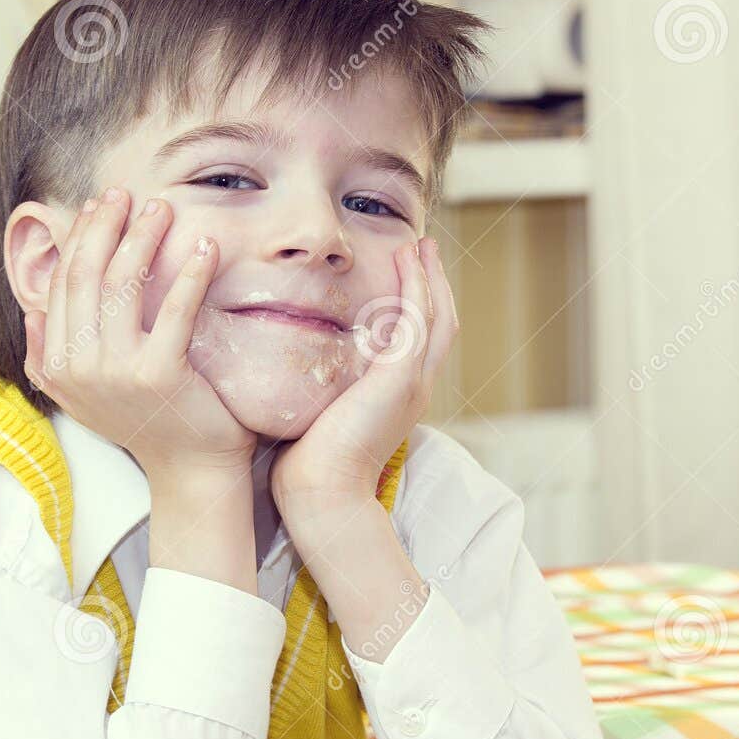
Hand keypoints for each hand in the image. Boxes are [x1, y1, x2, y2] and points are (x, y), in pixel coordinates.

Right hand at [23, 187, 257, 489]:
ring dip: (144, 238)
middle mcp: (78, 366)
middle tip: (126, 195)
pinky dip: (191, 273)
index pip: (63, 283)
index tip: (99, 207)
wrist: (188, 470)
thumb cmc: (144, 426)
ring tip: (163, 210)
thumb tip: (31, 314)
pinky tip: (205, 246)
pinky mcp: (160, 374)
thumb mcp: (81, 396)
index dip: (80, 238)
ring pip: (123, 284)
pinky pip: (175, 310)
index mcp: (56, 364)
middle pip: (87, 275)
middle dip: (106, 225)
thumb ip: (46, 358)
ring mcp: (117, 371)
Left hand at [270, 237, 454, 531]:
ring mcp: (413, 383)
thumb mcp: (323, 413)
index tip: (406, 273)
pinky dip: (416, 286)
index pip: (420, 342)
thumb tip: (298, 367)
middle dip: (433, 284)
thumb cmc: (310, 463)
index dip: (419, 305)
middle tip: (424, 249)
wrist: (321, 493)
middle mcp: (415, 389)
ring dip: (429, 276)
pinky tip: (406, 260)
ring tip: (419, 245)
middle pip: (440, 324)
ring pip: (436, 316)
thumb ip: (323, 387)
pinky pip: (418, 319)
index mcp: (398, 398)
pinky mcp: (400, 378)